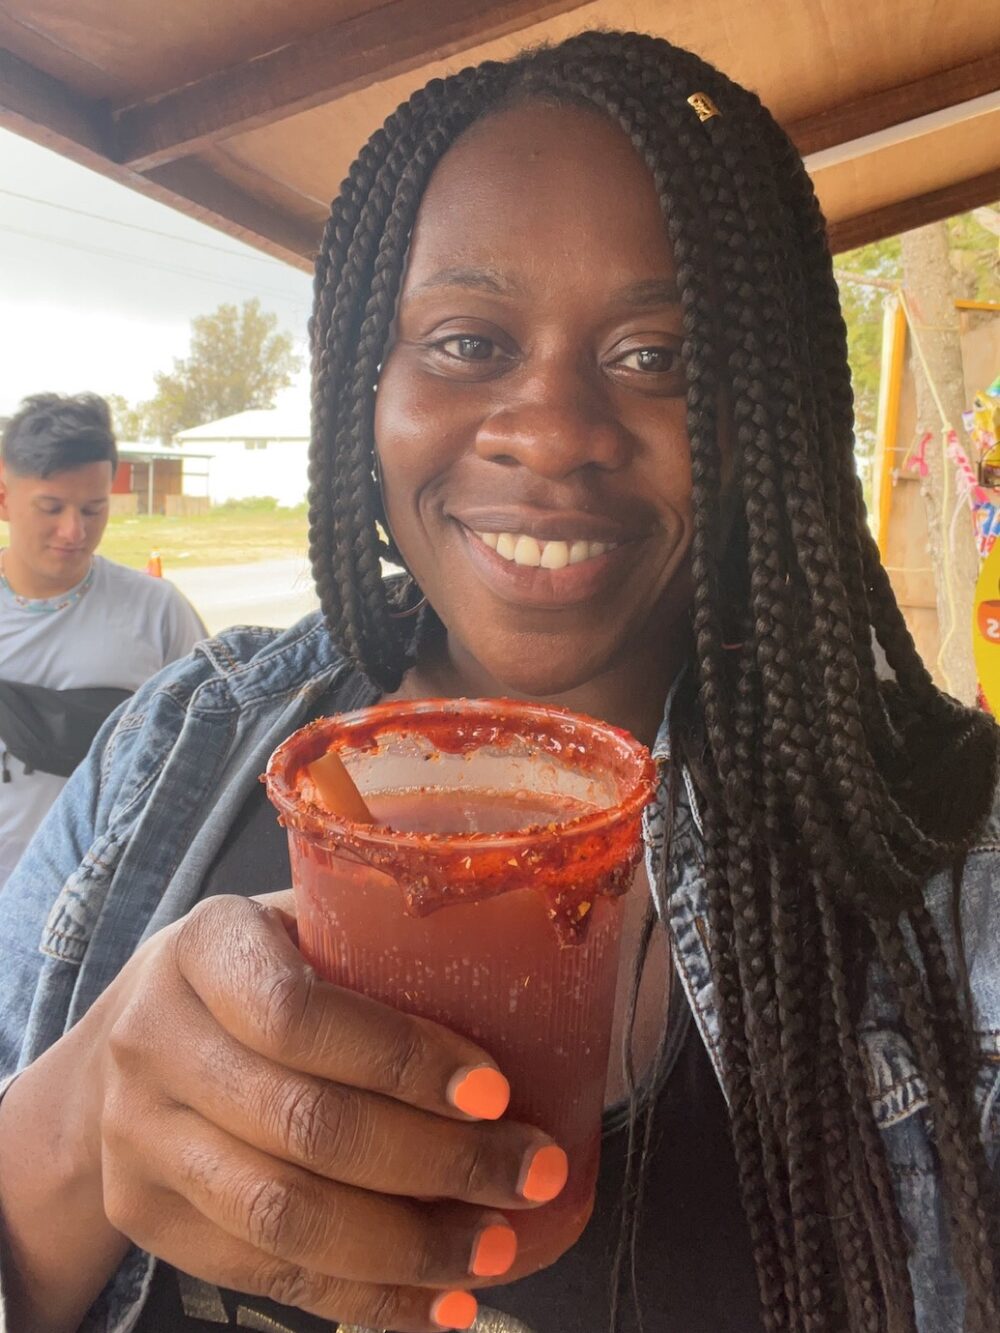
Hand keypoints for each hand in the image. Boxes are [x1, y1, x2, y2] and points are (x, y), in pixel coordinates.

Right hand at [88, 892, 565, 1330]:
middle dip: (437, 1161)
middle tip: (531, 1173)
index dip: (402, 1059)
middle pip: (305, 1123)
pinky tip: (438, 1303)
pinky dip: (363, 1298)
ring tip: (496, 1248)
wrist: (128, 1043)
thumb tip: (529, 973)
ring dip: (407, 1245)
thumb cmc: (254, 972)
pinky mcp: (147, 1216)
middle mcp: (155, 1039)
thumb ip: (379, 941)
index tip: (494, 1090)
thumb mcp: (299, 925)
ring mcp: (140, 1136)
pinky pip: (265, 1273)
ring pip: (284, 1212)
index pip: (301, 1014)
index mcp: (206, 946)